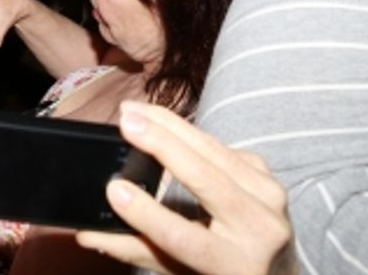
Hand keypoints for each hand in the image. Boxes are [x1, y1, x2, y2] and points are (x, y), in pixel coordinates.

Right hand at [75, 101, 295, 274]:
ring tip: (133, 110)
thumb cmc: (223, 273)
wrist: (282, 273)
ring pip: (215, 151)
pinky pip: (223, 147)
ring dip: (171, 125)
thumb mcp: (181, 270)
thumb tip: (85, 234)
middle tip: (126, 121)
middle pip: (207, 180)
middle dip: (162, 145)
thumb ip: (135, 250)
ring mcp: (270, 199)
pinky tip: (162, 122)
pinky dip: (190, 132)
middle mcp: (259, 230)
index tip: (113, 188)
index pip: (183, 237)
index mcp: (233, 265)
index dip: (146, 212)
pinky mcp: (269, 175)